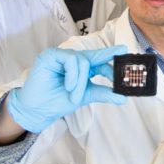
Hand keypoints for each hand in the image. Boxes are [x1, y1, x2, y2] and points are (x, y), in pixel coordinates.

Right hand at [7, 46, 126, 132]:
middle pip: (95, 56)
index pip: (101, 62)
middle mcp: (74, 60)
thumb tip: (123, 97)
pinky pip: (71, 60)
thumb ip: (103, 93)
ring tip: (74, 96)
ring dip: (81, 82)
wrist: (37, 110)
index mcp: (83, 68)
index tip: (126, 55)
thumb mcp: (85, 96)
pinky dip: (73, 75)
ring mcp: (63, 56)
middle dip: (108, 57)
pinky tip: (68, 86)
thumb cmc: (58, 101)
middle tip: (122, 53)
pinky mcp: (52, 55)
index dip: (113, 61)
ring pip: (83, 61)